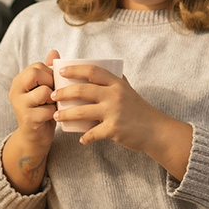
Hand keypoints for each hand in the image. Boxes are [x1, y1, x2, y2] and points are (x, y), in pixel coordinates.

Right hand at [8, 49, 59, 148]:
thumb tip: (54, 52)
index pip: (36, 66)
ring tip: (53, 106)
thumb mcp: (45, 88)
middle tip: (54, 95)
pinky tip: (54, 117)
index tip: (53, 85)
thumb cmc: (42, 110)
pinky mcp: (28, 120)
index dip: (50, 74)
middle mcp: (15, 91)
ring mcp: (20, 106)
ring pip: (44, 92)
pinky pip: (48, 110)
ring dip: (54, 99)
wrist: (35, 138)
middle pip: (35, 74)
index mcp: (19, 82)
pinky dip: (55, 113)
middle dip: (51, 83)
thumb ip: (48, 71)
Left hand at [51, 64, 180, 152]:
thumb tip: (100, 72)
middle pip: (82, 90)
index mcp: (117, 83)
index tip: (60, 72)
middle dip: (63, 93)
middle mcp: (115, 95)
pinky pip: (92, 133)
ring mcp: (114, 112)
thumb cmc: (140, 110)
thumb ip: (116, 81)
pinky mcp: (113, 129)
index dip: (75, 69)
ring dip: (66, 114)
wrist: (156, 130)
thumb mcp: (129, 90)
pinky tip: (81, 139)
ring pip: (82, 111)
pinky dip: (85, 138)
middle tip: (52, 96)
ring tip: (56, 116)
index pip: (92, 71)